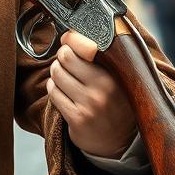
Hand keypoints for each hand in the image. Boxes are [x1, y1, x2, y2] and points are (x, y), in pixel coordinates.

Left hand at [46, 31, 137, 158]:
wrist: (120, 142)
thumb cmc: (117, 101)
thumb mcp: (120, 77)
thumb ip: (103, 55)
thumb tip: (70, 33)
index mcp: (117, 73)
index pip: (85, 45)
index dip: (71, 39)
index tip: (69, 39)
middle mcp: (104, 88)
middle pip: (65, 56)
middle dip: (63, 56)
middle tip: (68, 60)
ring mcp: (90, 104)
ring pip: (56, 74)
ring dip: (57, 72)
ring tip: (66, 77)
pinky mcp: (77, 118)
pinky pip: (53, 93)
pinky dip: (54, 88)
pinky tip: (63, 91)